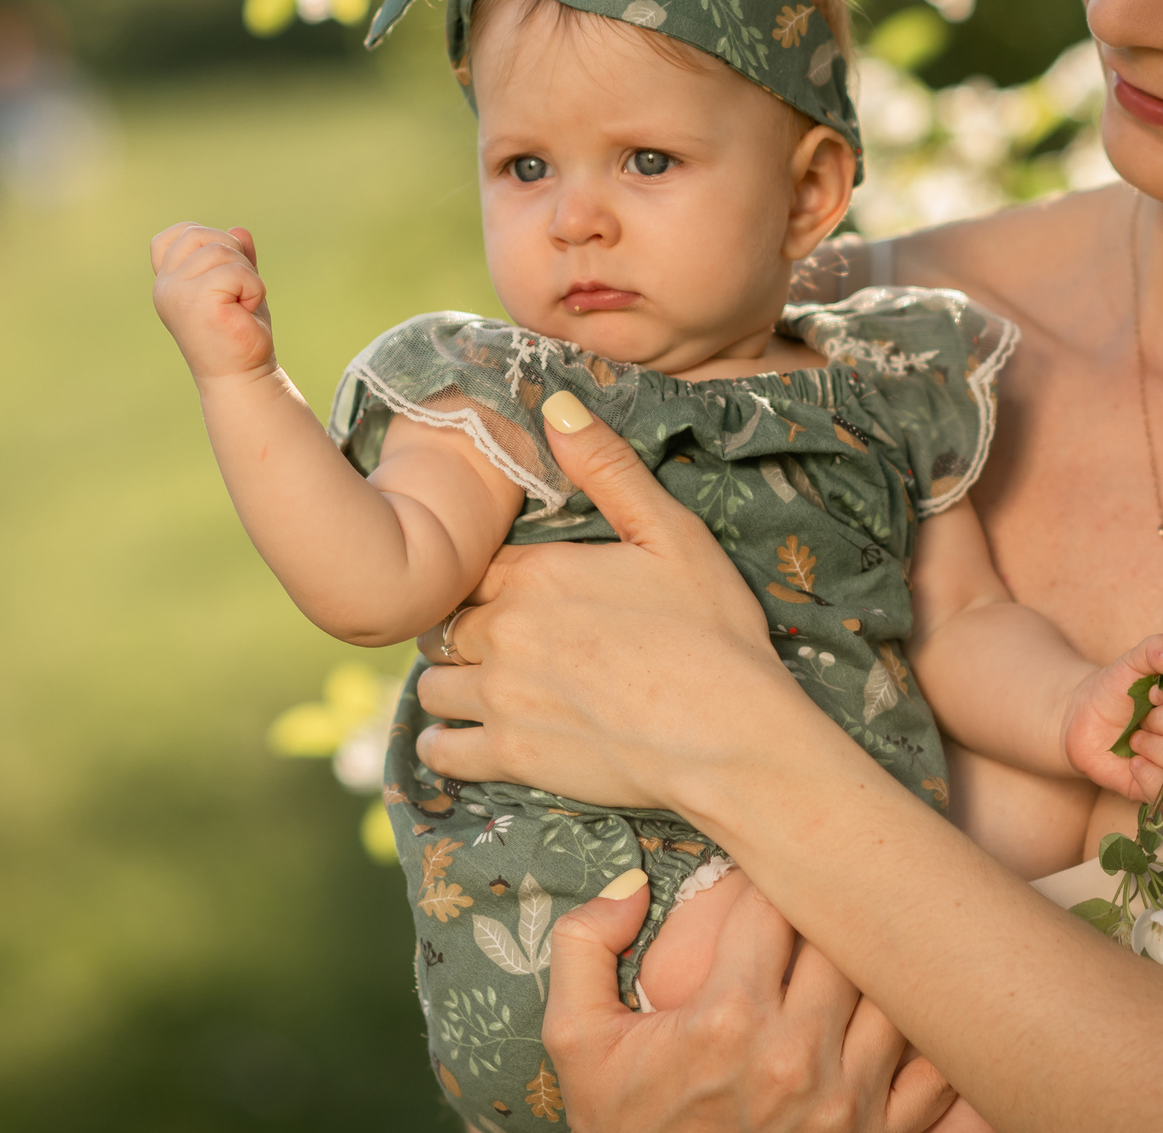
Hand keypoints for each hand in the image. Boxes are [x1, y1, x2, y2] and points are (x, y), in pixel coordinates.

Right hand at [150, 221, 275, 381]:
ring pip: (221, 250)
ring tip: (242, 304)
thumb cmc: (239, 332)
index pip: (170, 236)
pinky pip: (237, 272)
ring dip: (246, 274)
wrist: (242, 375)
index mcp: (167, 282)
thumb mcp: (238, 285)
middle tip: (240, 287)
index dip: (202, 238)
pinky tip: (246, 311)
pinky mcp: (198, 301)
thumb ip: (236, 257)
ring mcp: (177, 293)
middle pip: (198, 235)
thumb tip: (239, 230)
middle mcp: (165, 286)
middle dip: (231, 252)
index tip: (222, 269)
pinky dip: (253, 288)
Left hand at [412, 394, 826, 818]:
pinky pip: (442, 750)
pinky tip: (465, 738)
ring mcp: (501, 697)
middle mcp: (503, 631)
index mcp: (537, 574)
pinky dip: (446, 744)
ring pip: (433, 684)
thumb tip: (556, 404)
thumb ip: (608, 469)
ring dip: (451, 682)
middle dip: (462, 629)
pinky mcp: (509, 758)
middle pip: (444, 624)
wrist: (729, 736)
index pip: (472, 567)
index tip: (508, 594)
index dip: (487, 580)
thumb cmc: (713, 633)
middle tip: (495, 641)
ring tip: (480, 686)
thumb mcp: (673, 534)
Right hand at [542, 870, 957, 1132]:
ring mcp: (848, 1098)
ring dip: (880, 962)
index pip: (775, 901)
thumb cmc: (630, 1127)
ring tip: (861, 946)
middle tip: (819, 897)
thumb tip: (632, 881)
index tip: (764, 874)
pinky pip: (936, 1064)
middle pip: (845, 936)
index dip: (770, 875)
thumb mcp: (577, 1043)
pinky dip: (928, 1030)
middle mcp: (796, 1054)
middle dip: (830, 909)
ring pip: (897, 988)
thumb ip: (583, 946)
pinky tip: (904, 1009)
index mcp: (727, 1018)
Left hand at [1062, 636, 1162, 802]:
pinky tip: (1132, 764)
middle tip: (1139, 718)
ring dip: (1156, 750)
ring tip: (1133, 740)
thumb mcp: (1128, 663)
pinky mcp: (1162, 786)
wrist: (1081, 720)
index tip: (1152, 694)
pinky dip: (1151, 778)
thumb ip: (1152, 649)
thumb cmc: (1113, 690)